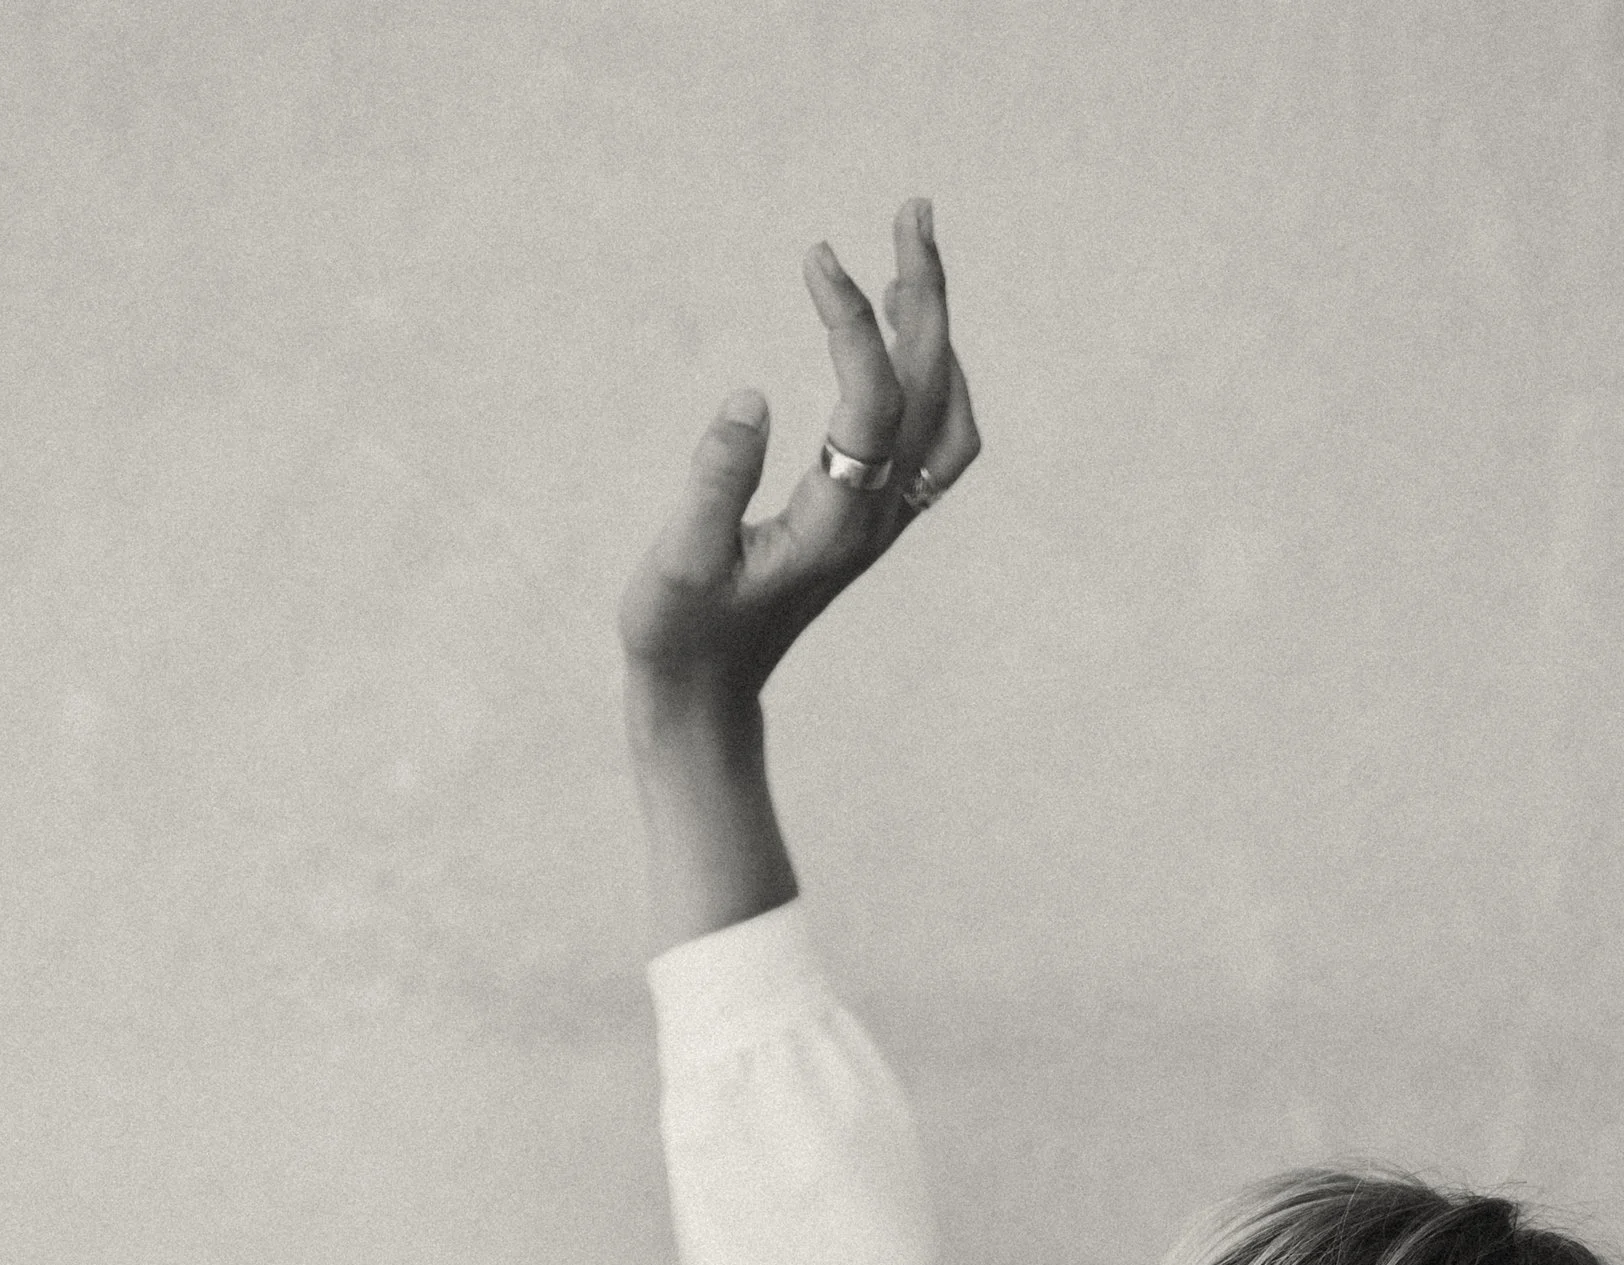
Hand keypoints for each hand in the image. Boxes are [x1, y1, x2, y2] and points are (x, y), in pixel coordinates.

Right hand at [618, 196, 981, 750]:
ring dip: (936, 332)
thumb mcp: (679, 562)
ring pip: (943, 414)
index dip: (852, 322)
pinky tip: (898, 330)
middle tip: (913, 209)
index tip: (816, 257)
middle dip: (928, 295)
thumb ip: (713, 482)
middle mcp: (875, 518)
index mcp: (835, 523)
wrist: (705, 697)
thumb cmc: (680, 632)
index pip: (872, 401)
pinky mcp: (868, 521)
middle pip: (933, 392)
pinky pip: (930, 439)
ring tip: (911, 256)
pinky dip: (928, 373)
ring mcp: (880, 521)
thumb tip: (749, 395)